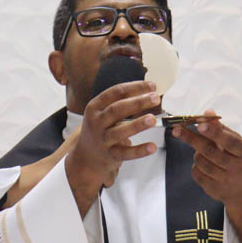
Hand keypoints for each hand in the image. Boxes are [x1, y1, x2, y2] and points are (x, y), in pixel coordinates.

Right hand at [64, 80, 159, 214]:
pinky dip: (139, 150)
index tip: (152, 86)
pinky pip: (126, 153)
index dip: (135, 87)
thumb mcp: (103, 113)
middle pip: (117, 109)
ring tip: (153, 119)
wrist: (86, 156)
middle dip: (137, 102)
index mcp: (95, 107)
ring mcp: (102, 139)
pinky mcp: (110, 155)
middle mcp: (96, 122)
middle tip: (155, 98)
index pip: (116, 92)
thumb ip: (121, 102)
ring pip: (120, 131)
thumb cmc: (100, 129)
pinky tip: (152, 147)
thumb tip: (148, 91)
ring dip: (137, 124)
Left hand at [171, 110, 241, 217]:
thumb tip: (207, 113)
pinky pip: (197, 174)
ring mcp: (226, 181)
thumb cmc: (240, 161)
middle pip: (210, 151)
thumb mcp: (238, 144)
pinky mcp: (215, 190)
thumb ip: (222, 129)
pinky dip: (196, 166)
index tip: (199, 124)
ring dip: (196, 153)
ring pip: (201, 162)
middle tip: (177, 130)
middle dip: (191, 139)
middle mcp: (238, 168)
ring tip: (201, 151)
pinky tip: (203, 164)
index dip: (213, 132)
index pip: (229, 141)